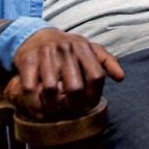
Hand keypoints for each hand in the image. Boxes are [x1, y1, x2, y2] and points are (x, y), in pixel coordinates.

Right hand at [6, 28, 123, 120]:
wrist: (34, 35)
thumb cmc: (65, 47)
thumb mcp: (88, 48)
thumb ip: (106, 61)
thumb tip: (121, 77)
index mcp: (83, 47)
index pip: (96, 77)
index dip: (95, 96)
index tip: (89, 105)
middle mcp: (65, 48)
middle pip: (75, 87)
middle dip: (74, 105)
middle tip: (70, 111)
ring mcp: (45, 54)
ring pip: (51, 90)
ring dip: (53, 107)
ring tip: (55, 112)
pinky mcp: (27, 60)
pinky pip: (30, 89)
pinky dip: (35, 104)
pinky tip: (39, 111)